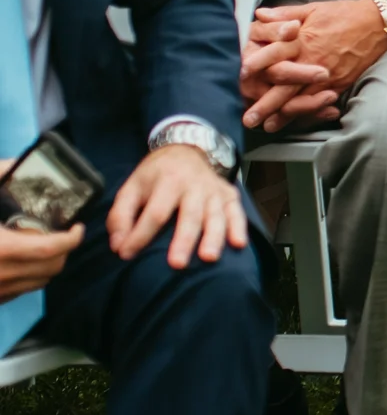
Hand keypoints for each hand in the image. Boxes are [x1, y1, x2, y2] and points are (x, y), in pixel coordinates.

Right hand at [0, 215, 79, 298]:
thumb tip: (24, 192)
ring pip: (40, 282)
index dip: (70, 239)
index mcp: (3, 248)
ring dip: (48, 266)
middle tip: (60, 238)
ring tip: (41, 250)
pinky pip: (22, 291)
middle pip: (52, 267)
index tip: (78, 229)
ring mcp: (0, 291)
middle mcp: (4, 274)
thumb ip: (12, 217)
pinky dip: (30, 278)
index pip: (49, 248)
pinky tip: (21, 264)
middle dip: (63, 252)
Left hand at [106, 144, 246, 268]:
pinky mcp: (230, 195)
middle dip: (184, 240)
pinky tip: (238, 244)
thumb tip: (118, 245)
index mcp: (168, 181)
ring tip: (208, 257)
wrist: (185, 149)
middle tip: (177, 264)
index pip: (155, 212)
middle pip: (190, 215)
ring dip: (213, 237)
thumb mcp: (131, 186)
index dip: (140, 234)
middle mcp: (195, 185)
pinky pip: (237, 212)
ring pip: (216, 216)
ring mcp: (214, 191)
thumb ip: (120, 215)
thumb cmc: (156, 174)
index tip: (126, 254)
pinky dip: (239, 228)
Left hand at [239, 15, 338, 132]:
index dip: (257, 63)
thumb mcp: (313, 9)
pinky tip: (296, 122)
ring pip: (302, 99)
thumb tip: (259, 14)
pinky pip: (321, 102)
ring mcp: (328, 75)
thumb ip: (285, 14)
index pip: (275, 53)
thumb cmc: (345, 14)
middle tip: (248, 117)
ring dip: (284, 115)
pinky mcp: (340, 83)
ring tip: (268, 126)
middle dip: (265, 104)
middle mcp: (313, 60)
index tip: (240, 74)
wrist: (379, 23)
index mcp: (303, 39)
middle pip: (285, 86)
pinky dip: (308, 113)